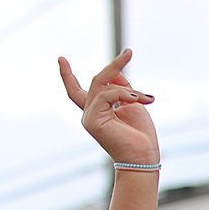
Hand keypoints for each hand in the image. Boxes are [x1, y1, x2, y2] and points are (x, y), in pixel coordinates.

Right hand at [59, 49, 159, 164]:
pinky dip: (124, 95)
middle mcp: (89, 114)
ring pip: (103, 87)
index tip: (61, 59)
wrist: (144, 157)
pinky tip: (140, 101)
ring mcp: (89, 117)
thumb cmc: (140, 135)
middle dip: (113, 67)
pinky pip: (106, 95)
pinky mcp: (92, 120)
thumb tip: (115, 71)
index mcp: (97, 111)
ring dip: (129, 90)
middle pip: (96, 82)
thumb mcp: (132, 103)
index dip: (68, 76)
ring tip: (147, 100)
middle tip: (129, 53)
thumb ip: (122, 87)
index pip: (77, 91)